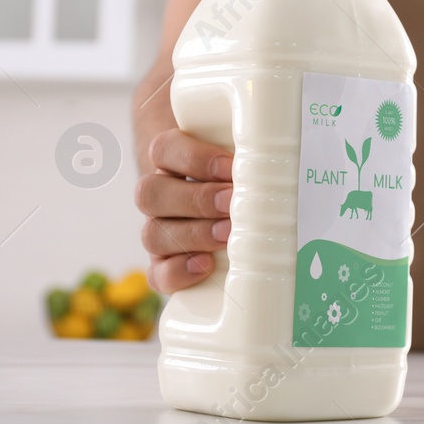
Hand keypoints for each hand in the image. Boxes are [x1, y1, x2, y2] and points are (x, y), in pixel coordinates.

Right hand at [134, 127, 232, 293]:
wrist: (228, 210)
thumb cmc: (238, 181)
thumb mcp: (238, 162)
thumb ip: (246, 159)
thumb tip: (274, 168)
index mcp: (172, 161)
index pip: (163, 149)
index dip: (193, 158)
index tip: (229, 166)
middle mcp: (159, 196)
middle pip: (150, 193)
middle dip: (196, 199)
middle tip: (230, 203)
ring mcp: (158, 233)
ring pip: (152, 234)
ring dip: (192, 234)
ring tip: (227, 235)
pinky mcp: (163, 267)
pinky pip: (157, 274)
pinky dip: (179, 272)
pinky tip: (205, 266)